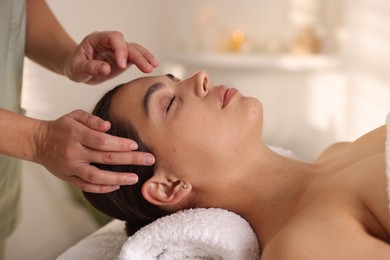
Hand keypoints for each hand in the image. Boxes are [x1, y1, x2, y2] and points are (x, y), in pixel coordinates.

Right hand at [34, 109, 154, 192]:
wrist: (38, 142)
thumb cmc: (62, 127)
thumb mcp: (75, 115)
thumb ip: (92, 119)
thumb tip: (108, 126)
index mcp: (76, 134)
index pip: (102, 141)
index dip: (120, 144)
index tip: (135, 145)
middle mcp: (74, 152)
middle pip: (105, 158)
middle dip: (130, 160)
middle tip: (149, 160)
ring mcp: (71, 167)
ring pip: (97, 176)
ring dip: (118, 178)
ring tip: (135, 178)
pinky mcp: (68, 178)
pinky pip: (87, 186)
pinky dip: (102, 188)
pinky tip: (117, 185)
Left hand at [64, 31, 158, 83]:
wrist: (79, 70)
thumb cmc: (76, 66)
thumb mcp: (78, 68)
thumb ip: (91, 67)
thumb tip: (106, 69)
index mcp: (97, 39)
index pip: (113, 38)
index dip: (120, 49)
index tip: (122, 65)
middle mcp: (109, 42)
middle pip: (127, 44)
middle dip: (137, 56)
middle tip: (146, 68)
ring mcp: (118, 50)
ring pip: (134, 49)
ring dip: (144, 57)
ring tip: (153, 66)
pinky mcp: (124, 59)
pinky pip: (136, 57)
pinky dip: (144, 61)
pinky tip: (152, 66)